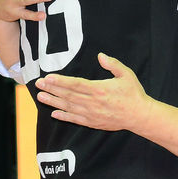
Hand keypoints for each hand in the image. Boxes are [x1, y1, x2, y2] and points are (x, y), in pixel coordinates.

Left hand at [35, 53, 152, 131]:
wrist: (139, 116)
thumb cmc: (133, 93)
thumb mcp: (126, 74)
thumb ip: (112, 64)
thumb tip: (100, 56)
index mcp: (99, 89)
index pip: (75, 84)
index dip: (60, 81)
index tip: (48, 77)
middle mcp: (93, 102)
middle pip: (68, 95)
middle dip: (52, 89)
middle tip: (38, 85)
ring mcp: (92, 114)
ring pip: (68, 107)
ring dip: (53, 102)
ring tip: (41, 97)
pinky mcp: (93, 122)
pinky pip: (75, 119)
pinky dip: (64, 116)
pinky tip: (54, 113)